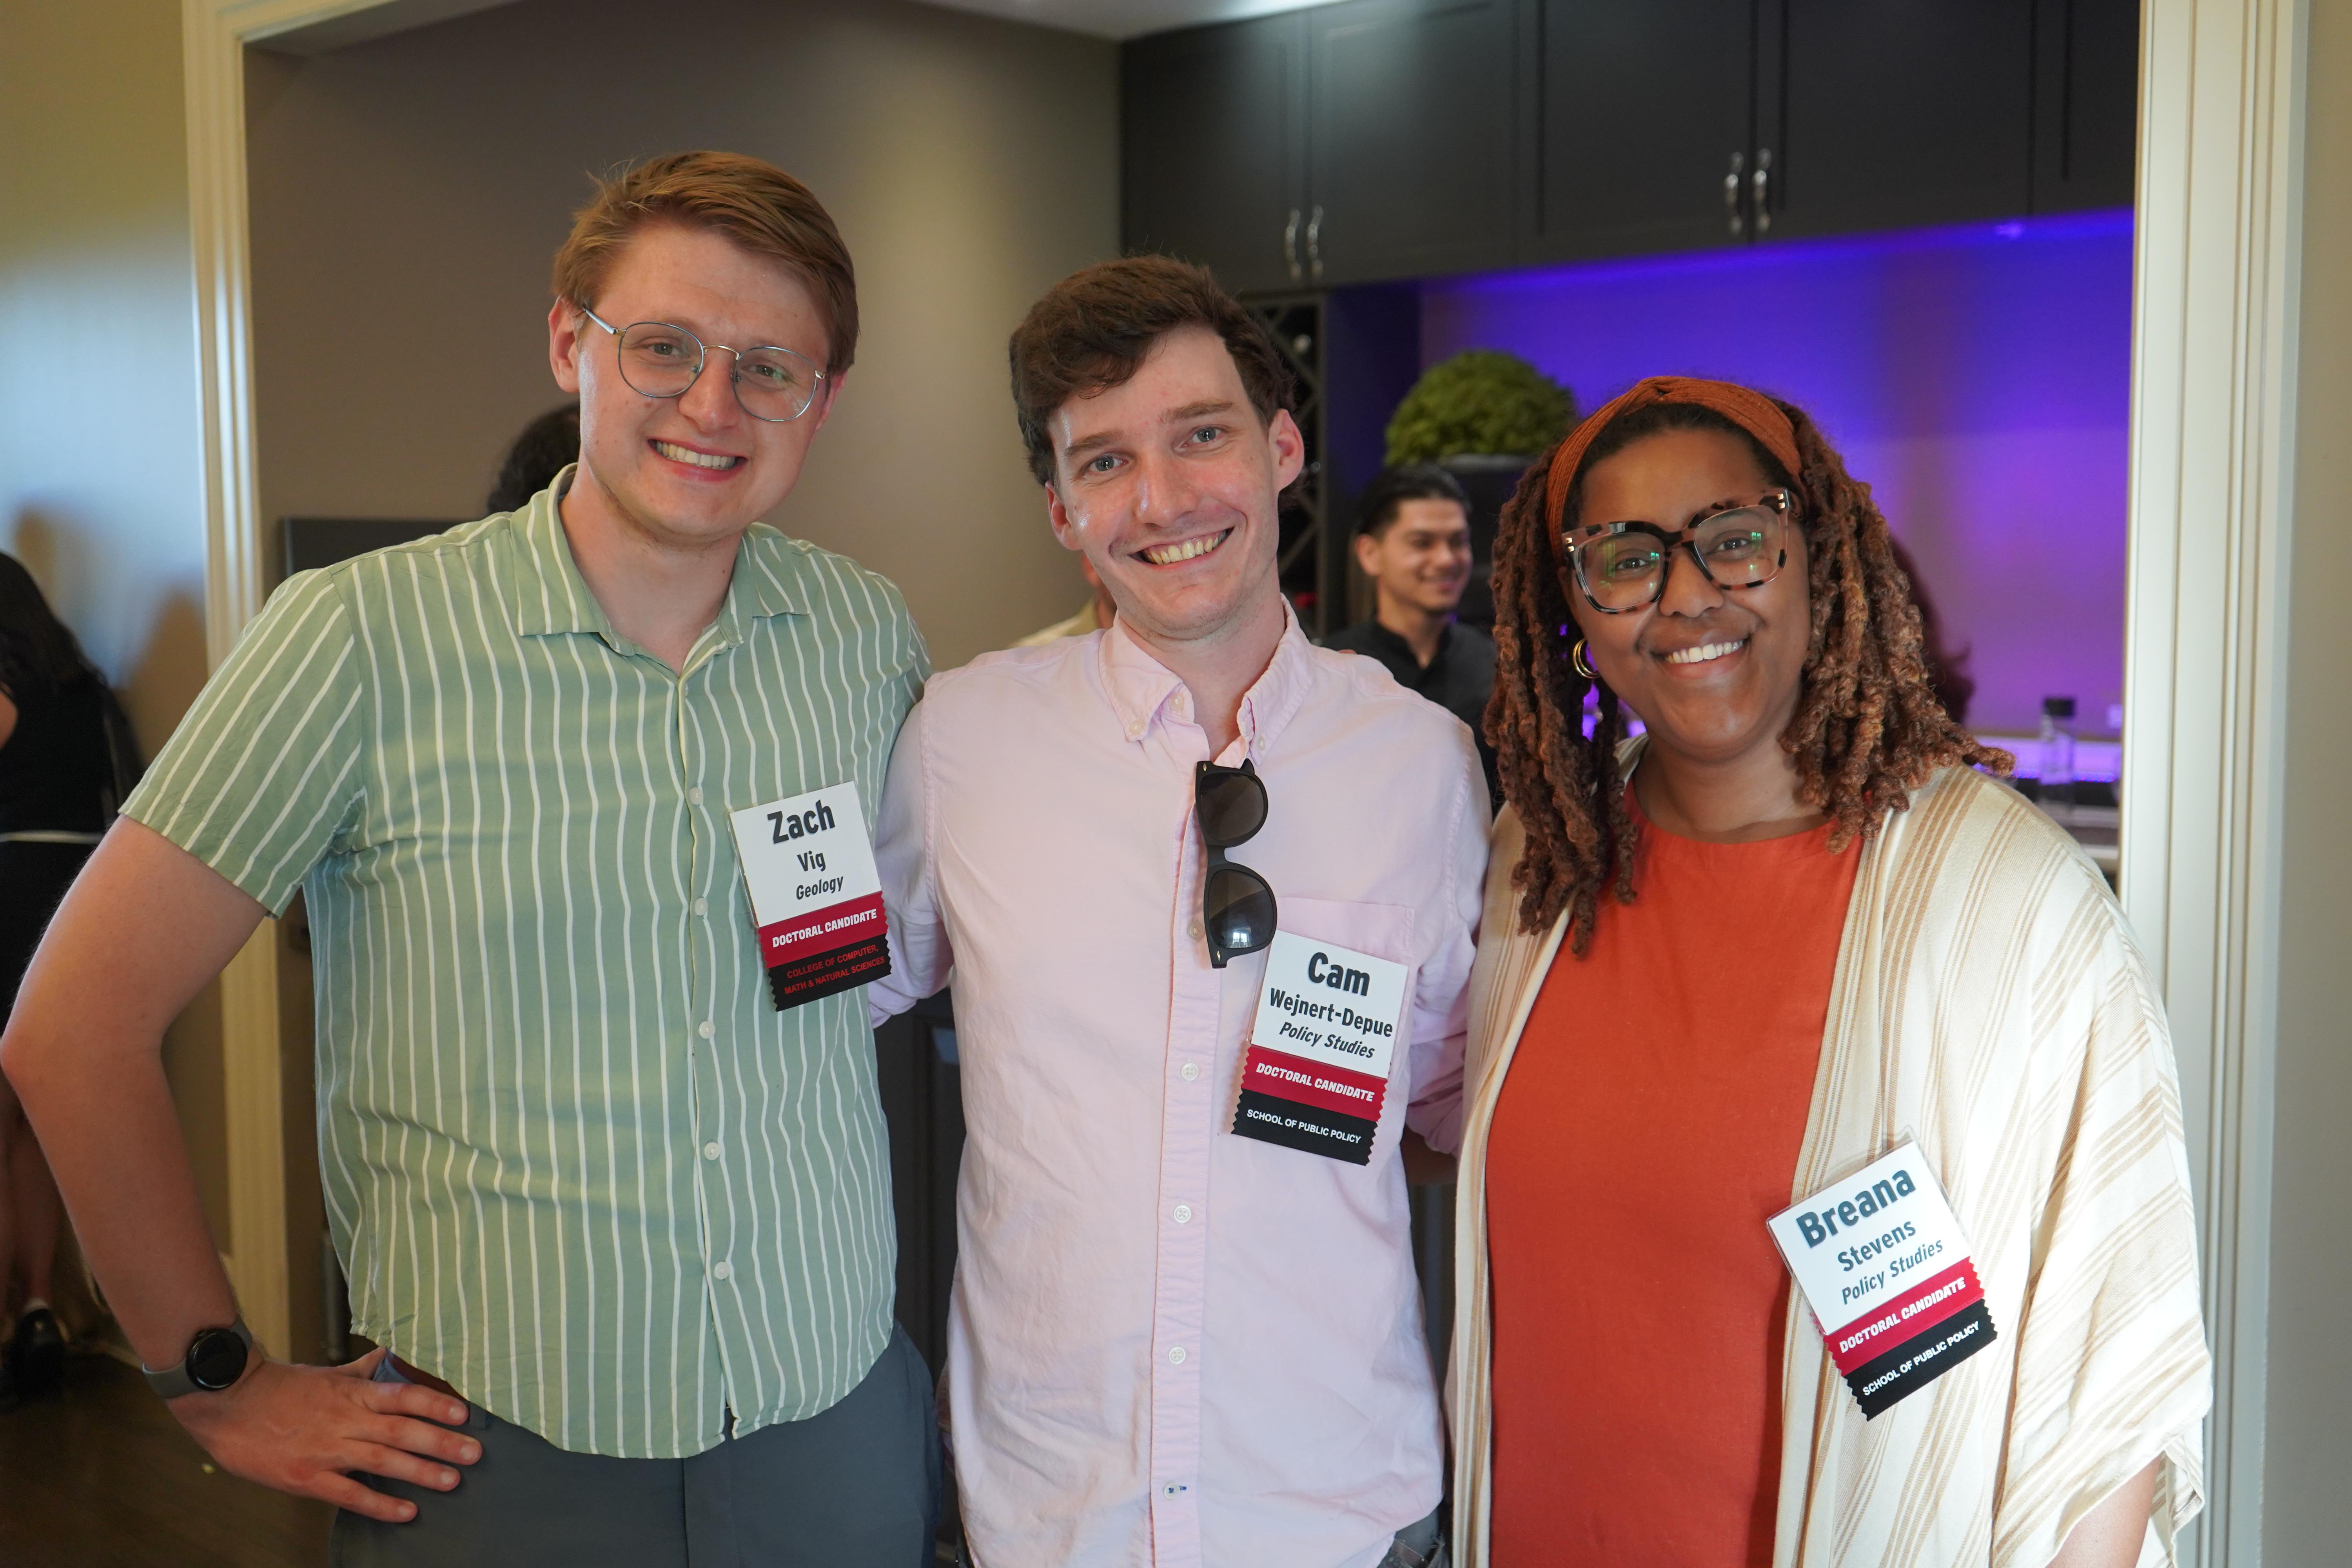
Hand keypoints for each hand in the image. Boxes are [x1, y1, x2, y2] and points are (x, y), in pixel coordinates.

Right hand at [169, 1347, 481, 1521]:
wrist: (227, 1402)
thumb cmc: (278, 1387)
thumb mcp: (325, 1373)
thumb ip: (360, 1371)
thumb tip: (387, 1357)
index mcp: (352, 1393)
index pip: (404, 1396)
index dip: (436, 1404)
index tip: (465, 1414)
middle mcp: (346, 1419)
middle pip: (402, 1430)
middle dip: (442, 1442)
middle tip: (475, 1453)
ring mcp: (327, 1449)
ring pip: (383, 1461)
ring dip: (420, 1472)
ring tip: (452, 1480)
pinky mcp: (306, 1477)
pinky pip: (349, 1493)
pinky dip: (379, 1504)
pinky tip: (406, 1512)